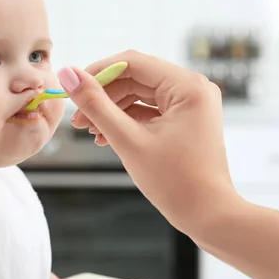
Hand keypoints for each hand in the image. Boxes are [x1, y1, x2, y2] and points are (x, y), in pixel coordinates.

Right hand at [57, 50, 239, 235]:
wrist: (209, 216)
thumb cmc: (176, 182)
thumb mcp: (128, 140)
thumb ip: (95, 105)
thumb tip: (69, 74)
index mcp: (187, 86)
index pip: (132, 62)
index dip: (98, 73)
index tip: (73, 88)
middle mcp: (193, 88)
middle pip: (135, 78)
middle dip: (103, 96)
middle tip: (77, 118)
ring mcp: (191, 104)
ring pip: (139, 94)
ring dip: (112, 110)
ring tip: (90, 131)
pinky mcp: (186, 119)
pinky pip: (149, 110)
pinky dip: (127, 120)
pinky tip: (106, 137)